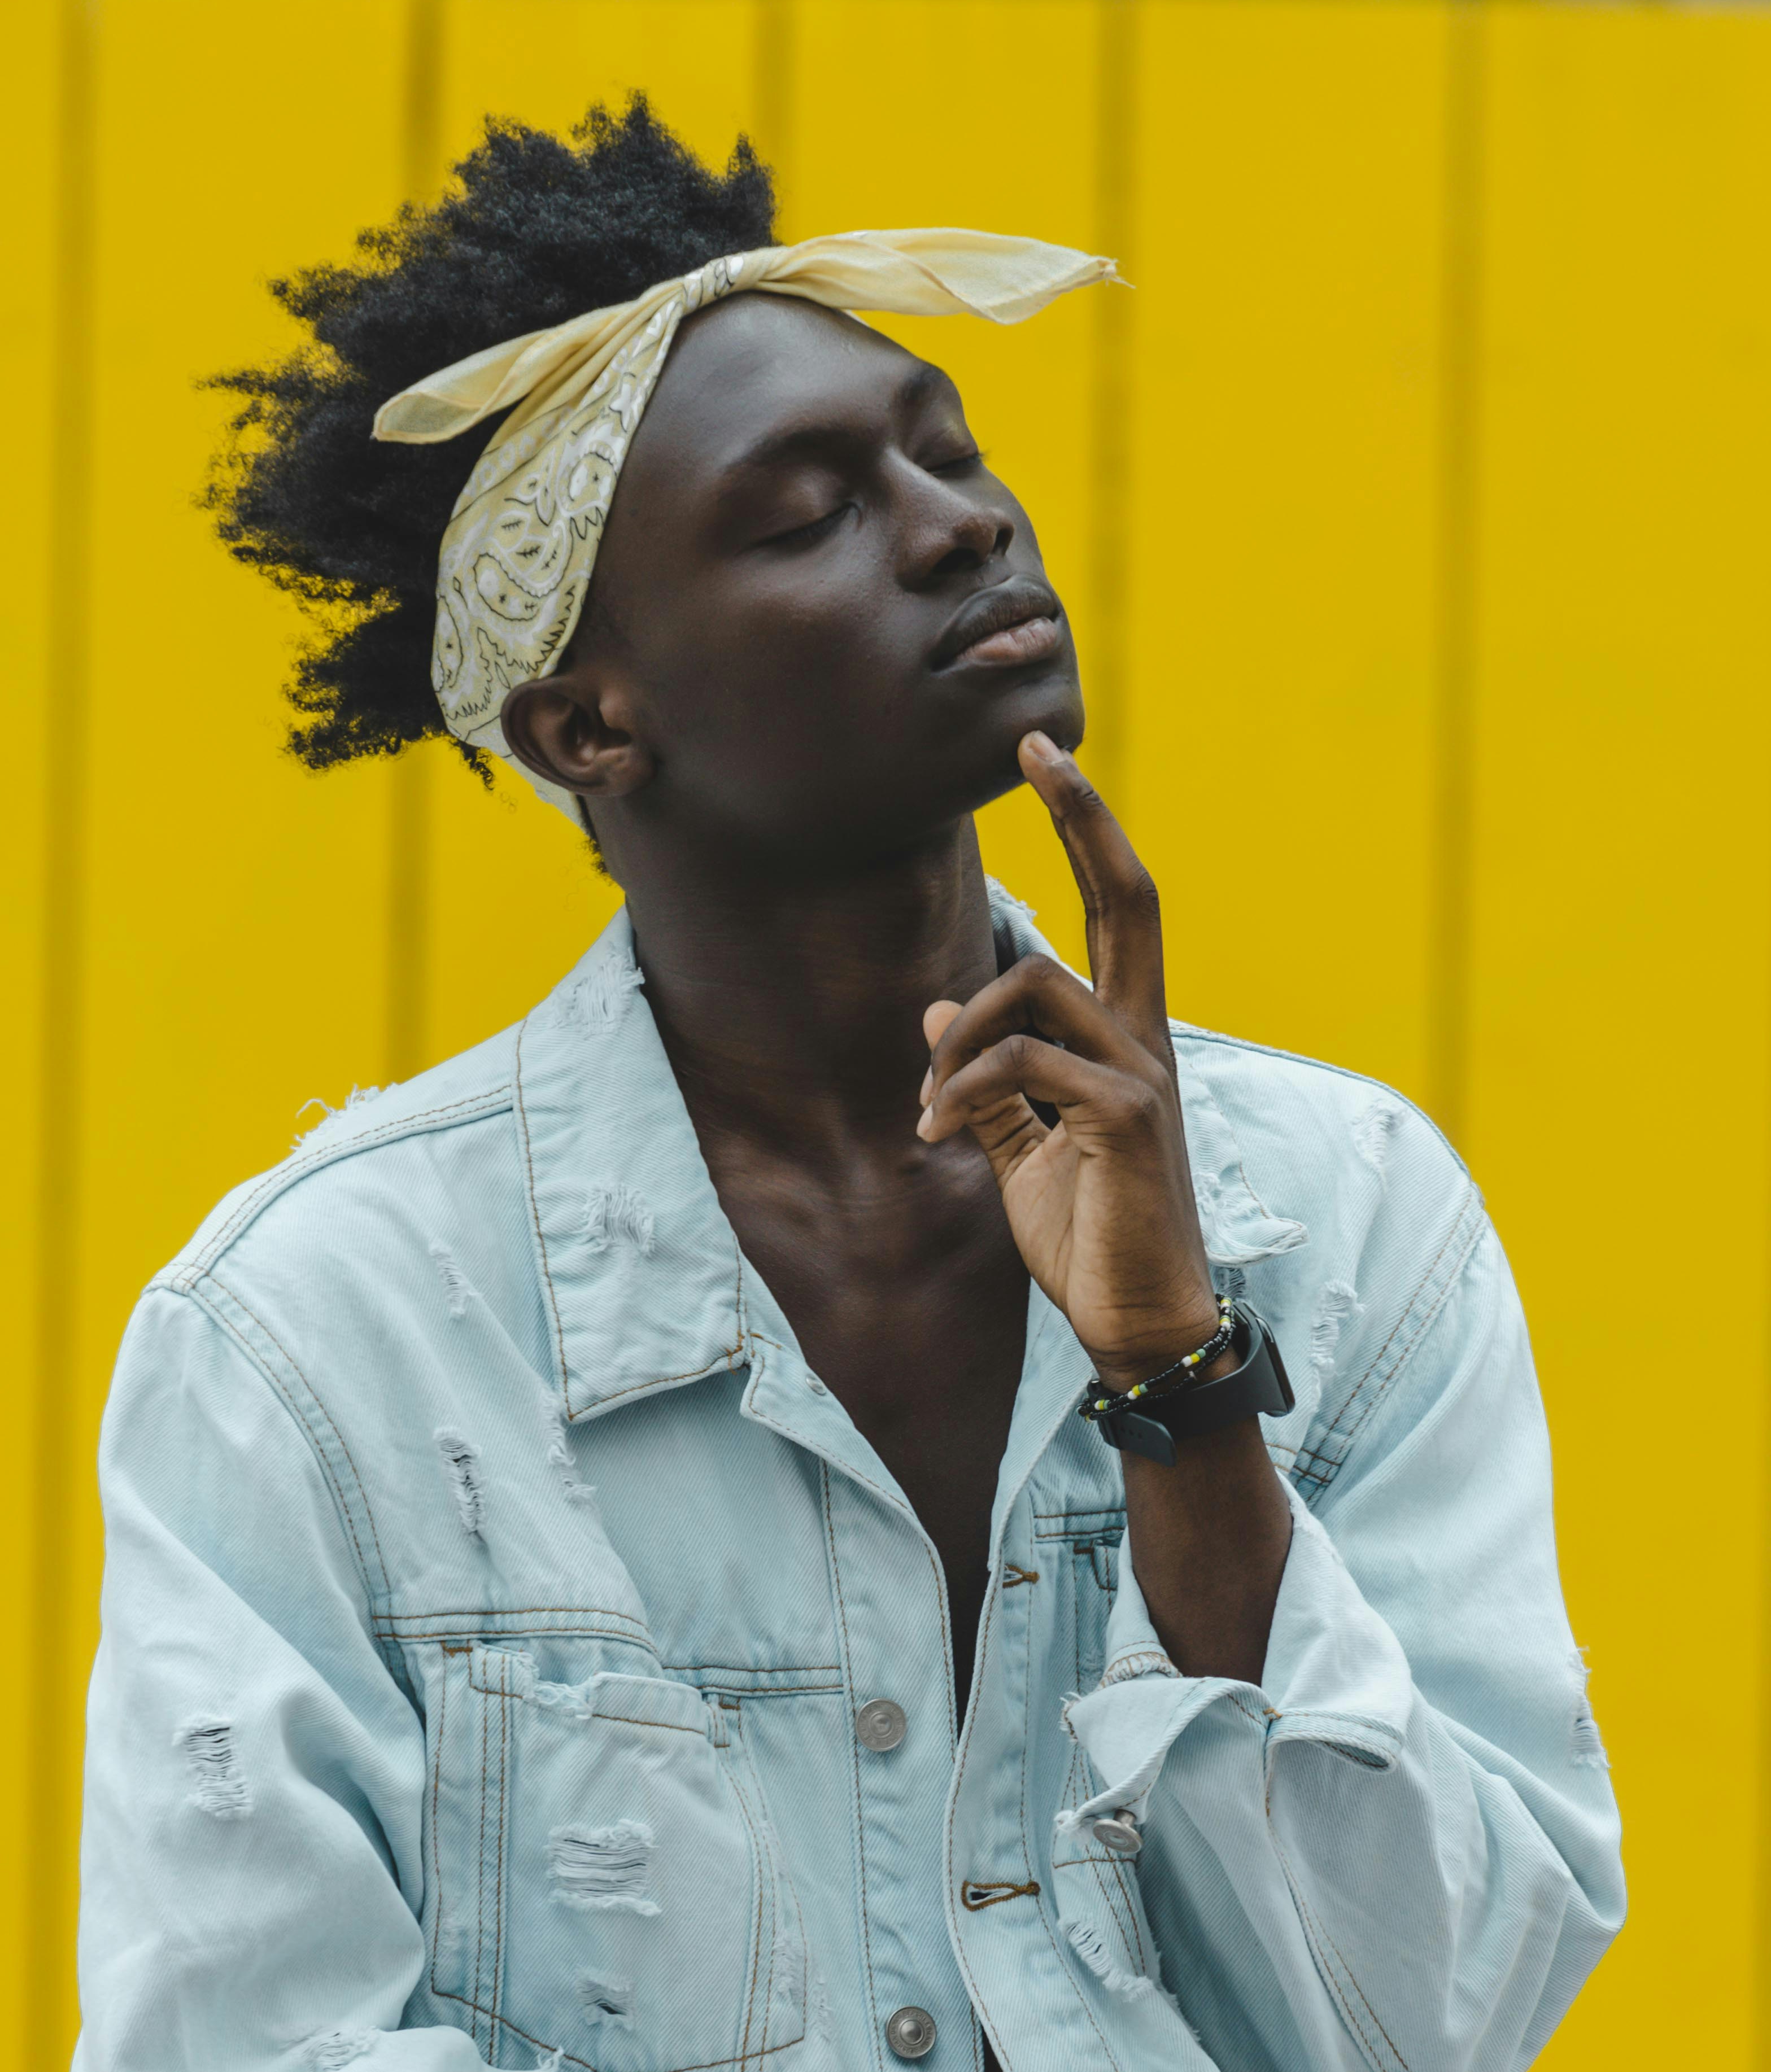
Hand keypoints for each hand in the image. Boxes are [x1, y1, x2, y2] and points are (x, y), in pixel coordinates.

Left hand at [919, 733, 1215, 1388]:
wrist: (1137, 1324)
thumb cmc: (1090, 1237)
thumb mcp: (1024, 1147)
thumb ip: (991, 1079)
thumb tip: (936, 1008)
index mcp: (1123, 1038)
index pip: (1118, 910)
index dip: (1090, 830)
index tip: (1048, 757)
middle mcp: (1145, 1039)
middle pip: (1129, 898)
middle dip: (1085, 816)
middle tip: (1035, 747)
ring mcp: (1141, 1073)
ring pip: (1033, 988)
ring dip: (957, 1039)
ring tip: (927, 1108)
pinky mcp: (1125, 1118)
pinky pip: (1022, 1065)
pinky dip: (960, 1090)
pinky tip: (934, 1132)